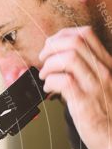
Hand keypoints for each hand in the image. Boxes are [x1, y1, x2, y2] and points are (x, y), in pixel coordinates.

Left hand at [39, 25, 111, 148]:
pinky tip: (49, 89)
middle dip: (52, 47)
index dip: (63, 35)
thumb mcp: (102, 84)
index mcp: (107, 64)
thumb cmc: (106, 114)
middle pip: (75, 42)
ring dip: (49, 65)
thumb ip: (87, 70)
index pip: (86, 34)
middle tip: (43, 59)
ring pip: (68, 58)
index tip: (51, 45)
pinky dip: (50, 82)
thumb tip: (60, 60)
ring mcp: (95, 86)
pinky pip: (63, 82)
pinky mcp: (85, 103)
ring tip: (45, 75)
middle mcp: (103, 71)